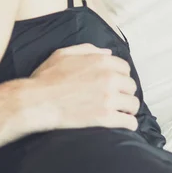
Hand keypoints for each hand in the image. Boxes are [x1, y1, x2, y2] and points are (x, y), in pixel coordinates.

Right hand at [18, 43, 138, 132]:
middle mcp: (108, 78)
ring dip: (128, 107)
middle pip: (131, 86)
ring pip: (133, 104)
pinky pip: (129, 121)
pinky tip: (122, 122)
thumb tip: (107, 52)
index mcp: (100, 61)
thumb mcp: (62, 54)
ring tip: (120, 111)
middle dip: (124, 91)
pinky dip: (128, 123)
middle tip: (115, 98)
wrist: (37, 101)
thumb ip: (87, 49)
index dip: (120, 75)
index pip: (125, 67)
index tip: (114, 83)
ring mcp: (108, 98)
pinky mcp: (106, 117)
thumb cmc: (46, 78)